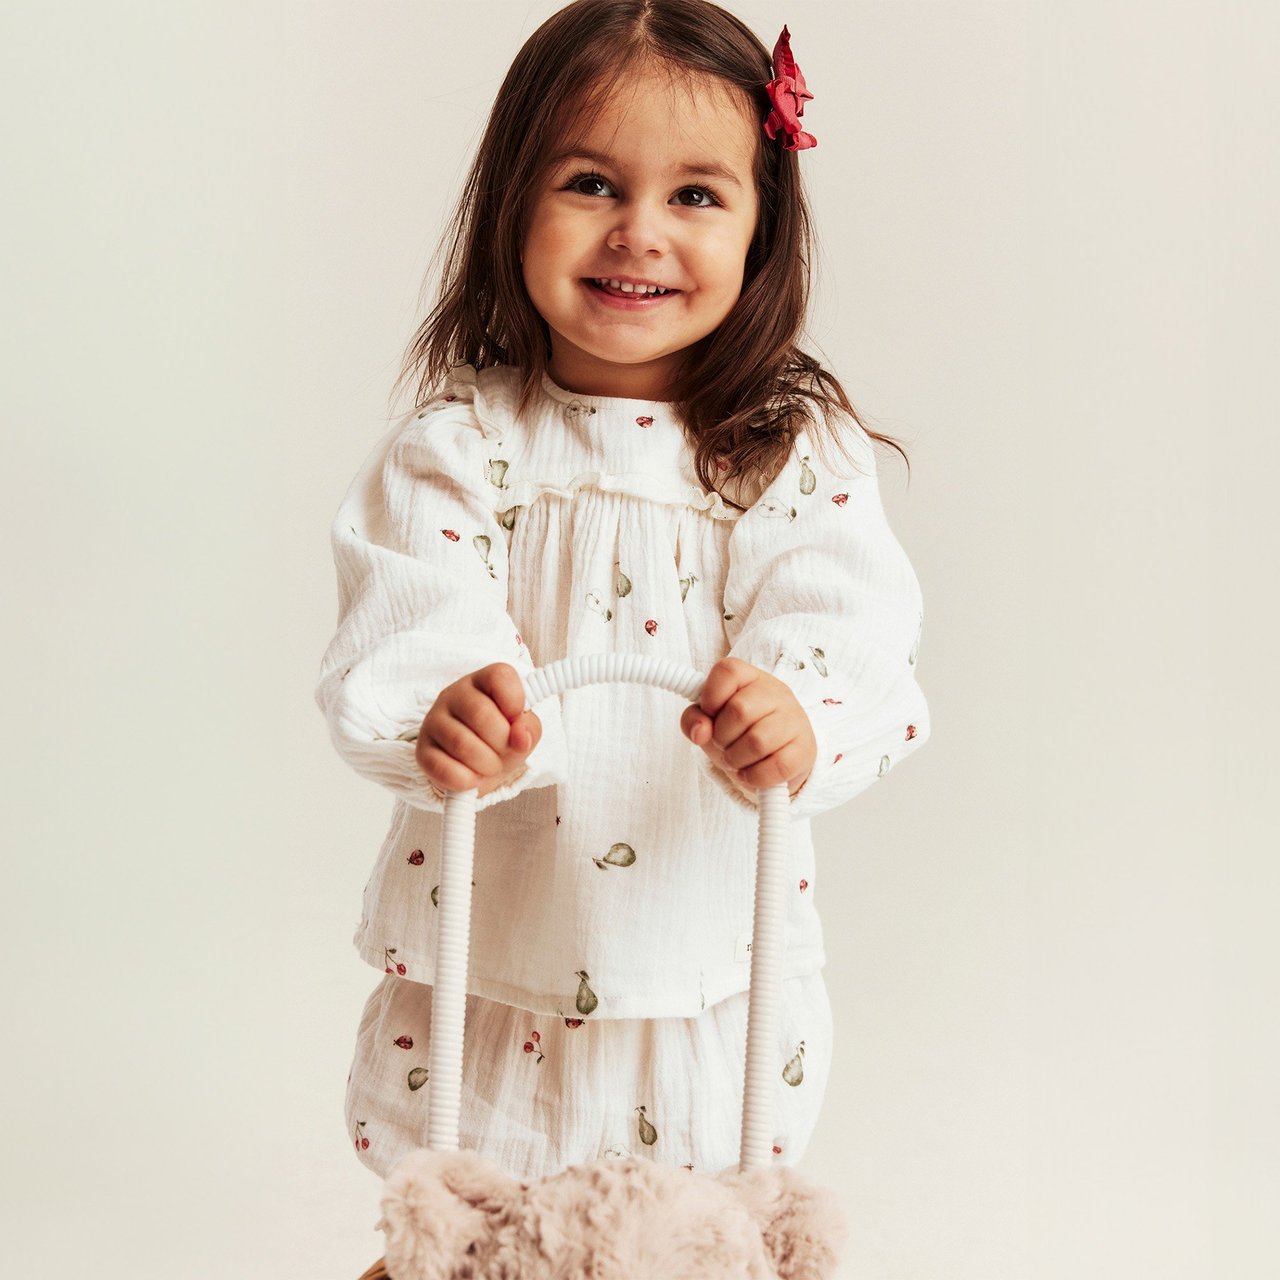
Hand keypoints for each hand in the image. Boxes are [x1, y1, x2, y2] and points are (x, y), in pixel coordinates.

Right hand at [416, 663, 542, 798]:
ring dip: (486, 764)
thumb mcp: (523, 731)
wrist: (477, 768)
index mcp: (482, 681)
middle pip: (481, 714)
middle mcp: (454, 695)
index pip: (499, 676)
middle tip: (503, 751)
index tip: (516, 721)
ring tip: (490, 766)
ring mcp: (433, 721)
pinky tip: (473, 778)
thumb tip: (521, 738)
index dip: (515, 702)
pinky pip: (443, 768)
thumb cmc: (500, 740)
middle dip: (502, 742)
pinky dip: (466, 780)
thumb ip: (529, 729)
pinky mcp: (422, 751)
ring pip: (462, 744)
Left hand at [680, 657, 816, 796]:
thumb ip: (694, 719)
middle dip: (721, 737)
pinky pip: (776, 767)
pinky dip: (754, 777)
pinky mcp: (805, 750)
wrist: (777, 756)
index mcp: (751, 678)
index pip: (728, 672)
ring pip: (757, 742)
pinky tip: (750, 773)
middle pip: (739, 710)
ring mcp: (794, 720)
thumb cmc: (739, 732)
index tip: (710, 713)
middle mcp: (777, 693)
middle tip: (724, 744)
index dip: (711, 696)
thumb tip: (699, 732)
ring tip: (736, 760)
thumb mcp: (711, 721)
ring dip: (736, 759)